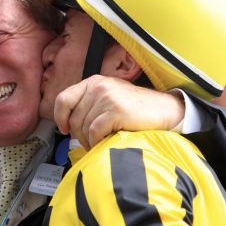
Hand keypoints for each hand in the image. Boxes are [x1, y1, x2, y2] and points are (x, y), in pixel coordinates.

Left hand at [53, 75, 184, 149]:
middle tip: (90, 142)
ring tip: (100, 143)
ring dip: (89, 141)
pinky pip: (94, 132)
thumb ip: (90, 104)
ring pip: (83, 127)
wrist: (165, 111)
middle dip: (79, 135)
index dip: (60, 117)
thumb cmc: (137, 110)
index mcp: (94, 82)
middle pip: (74, 118)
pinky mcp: (115, 110)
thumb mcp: (110, 98)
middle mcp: (98, 86)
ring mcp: (107, 97)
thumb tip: (68, 123)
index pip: (63, 99)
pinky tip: (106, 142)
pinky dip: (97, 142)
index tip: (64, 128)